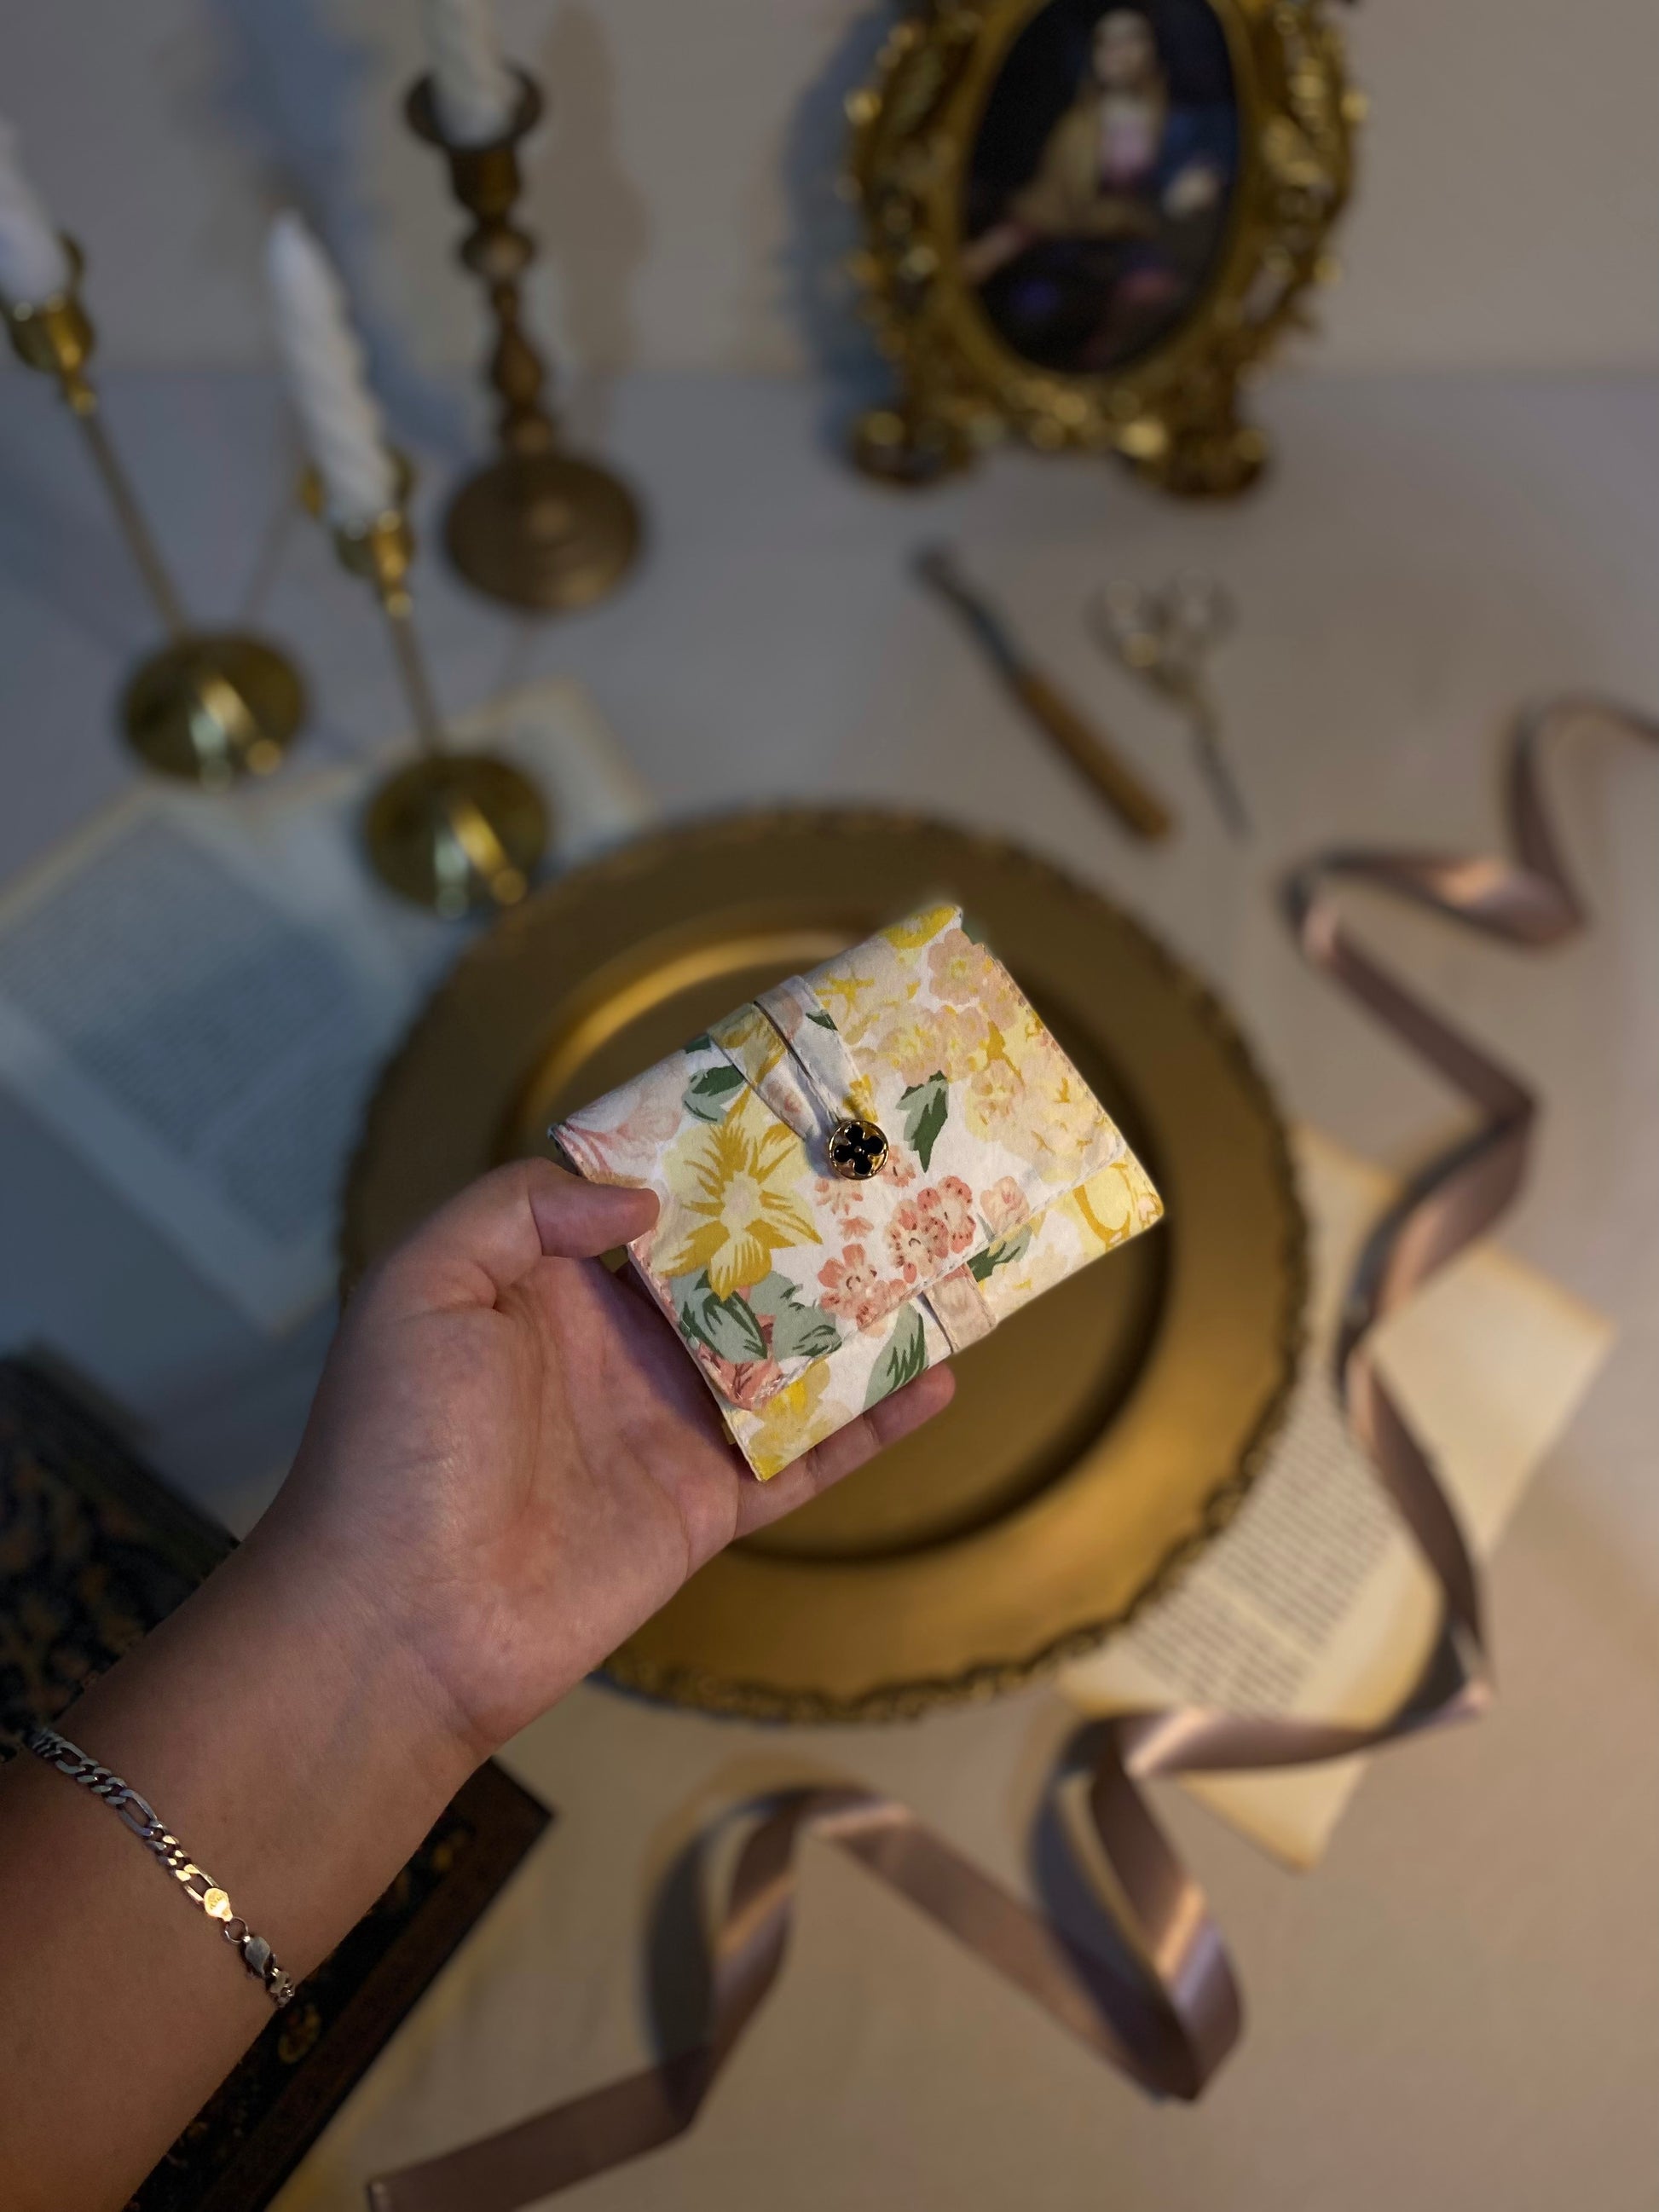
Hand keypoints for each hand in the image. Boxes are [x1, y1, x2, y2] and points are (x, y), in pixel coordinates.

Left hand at [260, 1160, 953, 1766]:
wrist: (403, 1621)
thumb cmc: (394, 1445)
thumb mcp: (420, 1288)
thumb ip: (518, 1209)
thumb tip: (645, 1197)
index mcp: (547, 1286)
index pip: (641, 1203)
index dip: (704, 1158)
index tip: (780, 1104)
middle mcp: (617, 1346)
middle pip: (732, 1271)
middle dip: (800, 1223)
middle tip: (888, 1163)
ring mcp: (669, 1426)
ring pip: (787, 1356)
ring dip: (857, 1313)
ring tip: (938, 1252)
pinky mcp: (709, 1506)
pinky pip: (807, 1458)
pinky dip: (875, 1422)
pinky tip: (938, 1378)